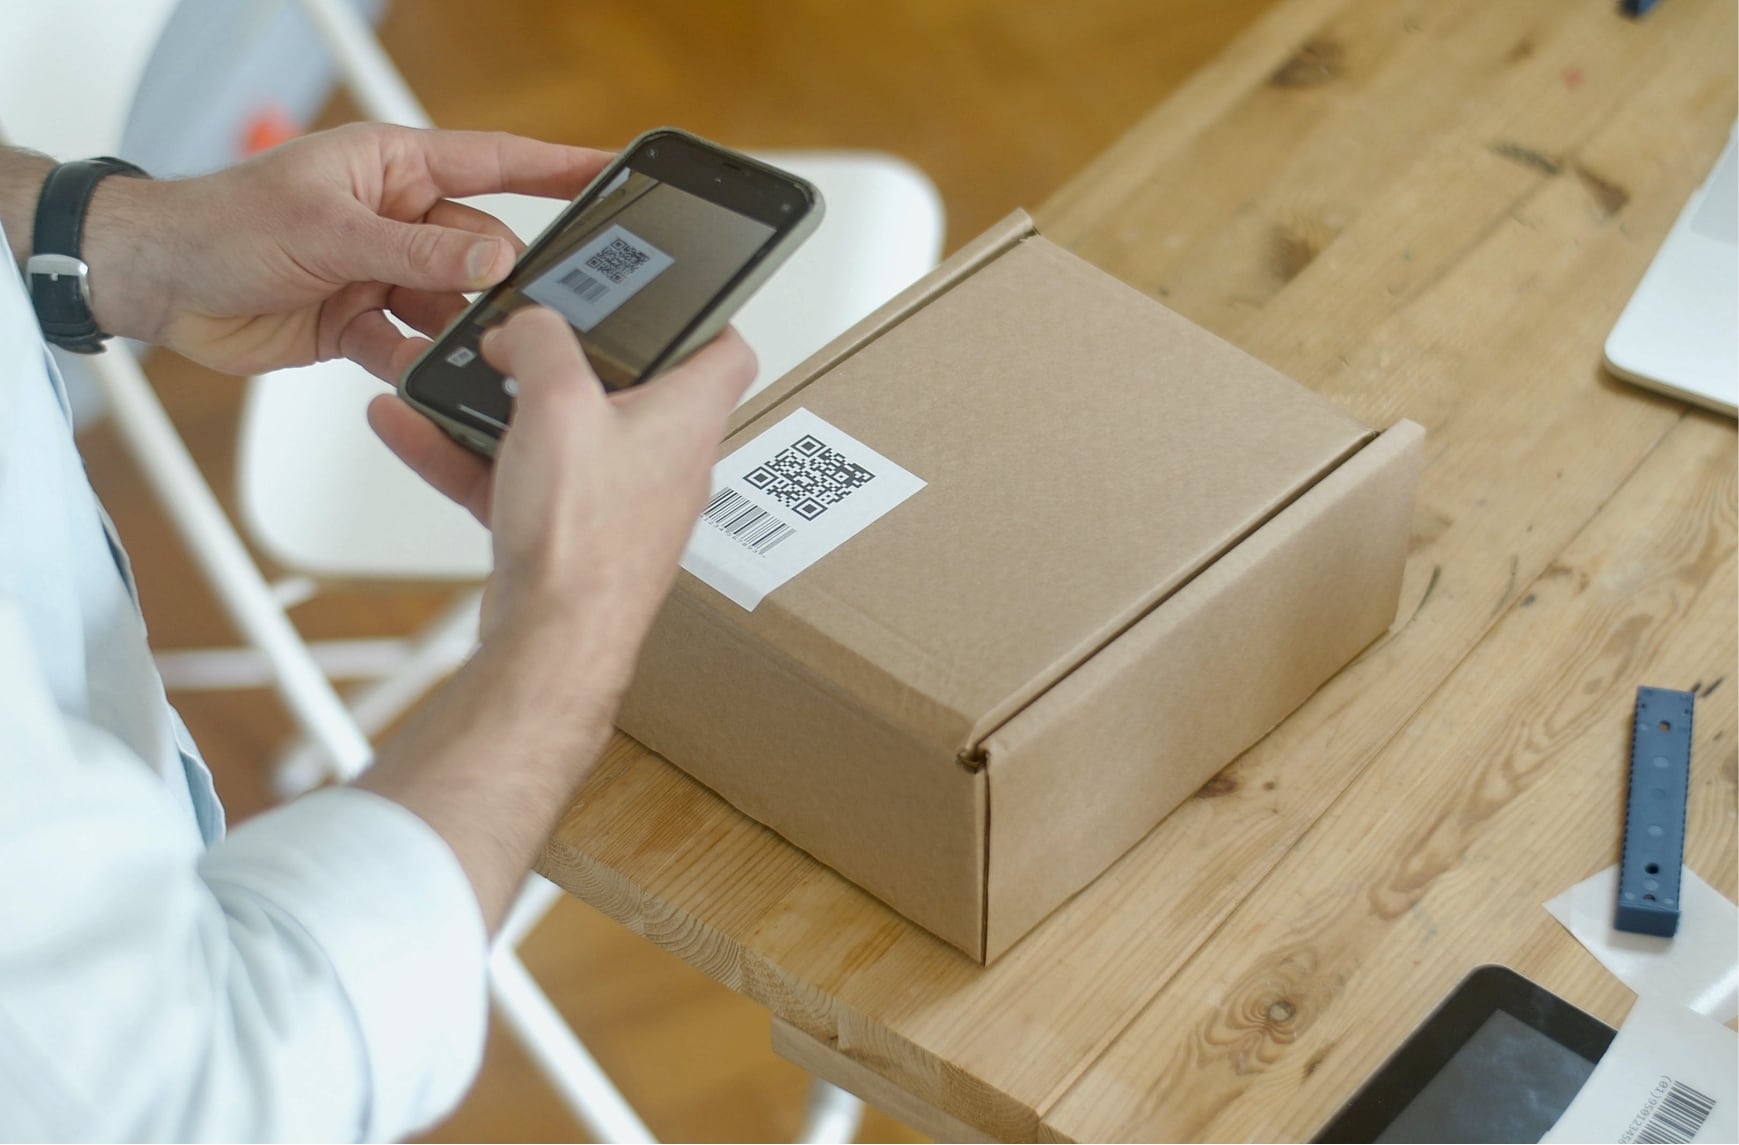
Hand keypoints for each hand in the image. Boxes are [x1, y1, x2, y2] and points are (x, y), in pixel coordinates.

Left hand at [81, 123, 610, 376]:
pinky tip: (421, 373)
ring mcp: (381, 273)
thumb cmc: (220, 224)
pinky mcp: (364, 323)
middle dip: (503, 279)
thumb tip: (493, 254)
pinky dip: (418, 364)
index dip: (557, 167)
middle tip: (535, 306)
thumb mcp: (329, 230)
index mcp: (393, 168)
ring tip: (472, 350)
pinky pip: (413, 346)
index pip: (495, 163)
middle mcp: (395, 218)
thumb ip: (417, 250)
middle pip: (479, 248)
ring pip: (451, 305)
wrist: (157, 282)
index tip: (612, 173)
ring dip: (458, 330)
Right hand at [369, 306, 756, 666]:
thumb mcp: (558, 404)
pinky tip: (412, 427)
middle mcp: (660, 461)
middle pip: (626, 386)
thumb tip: (525, 328)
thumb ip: (541, 341)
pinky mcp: (567, 533)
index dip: (700, 314)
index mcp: (686, 419)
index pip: (725, 350)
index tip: (658, 295)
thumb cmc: (583, 543)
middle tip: (524, 333)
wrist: (549, 645)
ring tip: (450, 377)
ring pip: (559, 433)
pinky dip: (467, 452)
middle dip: (566, 356)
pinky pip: (515, 476)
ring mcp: (613, 500)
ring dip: (499, 403)